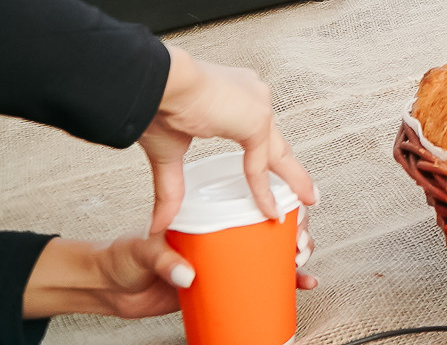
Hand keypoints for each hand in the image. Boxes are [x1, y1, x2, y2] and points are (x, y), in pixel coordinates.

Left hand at [23, 228, 314, 321]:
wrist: (105, 288)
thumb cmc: (122, 258)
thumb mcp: (142, 253)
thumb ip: (165, 261)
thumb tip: (188, 273)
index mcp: (205, 213)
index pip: (251, 197)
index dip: (280, 201)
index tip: (293, 212)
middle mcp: (219, 230)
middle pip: (270, 223)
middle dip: (295, 230)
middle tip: (299, 244)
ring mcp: (222, 255)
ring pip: (270, 249)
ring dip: (294, 254)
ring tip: (301, 264)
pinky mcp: (219, 279)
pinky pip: (256, 278)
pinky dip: (280, 282)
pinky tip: (298, 285)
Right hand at [139, 46, 316, 234]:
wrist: (156, 83)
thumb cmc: (155, 104)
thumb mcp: (169, 152)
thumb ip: (172, 188)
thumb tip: (158, 223)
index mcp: (234, 96)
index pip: (258, 131)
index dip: (266, 154)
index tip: (273, 171)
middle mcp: (251, 96)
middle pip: (276, 141)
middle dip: (290, 169)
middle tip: (305, 191)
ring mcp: (257, 105)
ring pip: (277, 151)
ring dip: (293, 178)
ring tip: (307, 199)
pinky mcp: (256, 119)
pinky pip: (261, 162)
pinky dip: (263, 188)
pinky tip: (268, 208)